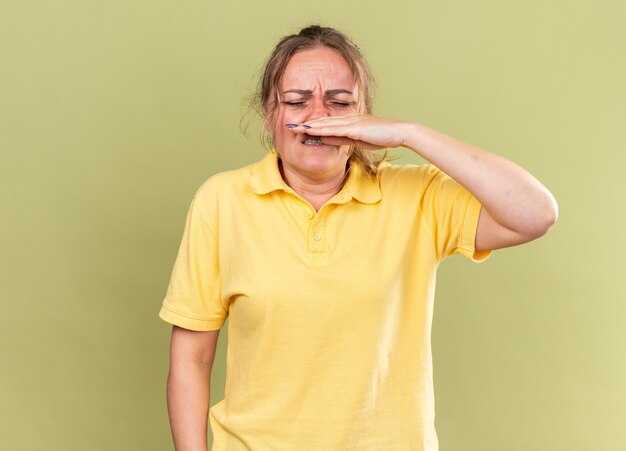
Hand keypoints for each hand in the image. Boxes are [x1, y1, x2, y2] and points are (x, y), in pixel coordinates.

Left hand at [288, 113, 411, 149]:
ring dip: (309, 126)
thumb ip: (340, 140)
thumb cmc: (382, 137)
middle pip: (322, 121)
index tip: (297, 128)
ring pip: (326, 124)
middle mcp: (348, 118)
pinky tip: (312, 130)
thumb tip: (324, 140)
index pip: (326, 123)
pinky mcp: (356, 128)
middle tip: (289, 126)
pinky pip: (336, 129)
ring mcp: (352, 122)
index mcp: (348, 121)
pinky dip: (322, 129)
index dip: (310, 125)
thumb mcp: (357, 140)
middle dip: (304, 124)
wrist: (399, 132)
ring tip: (295, 128)